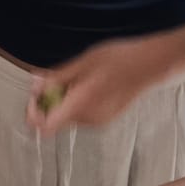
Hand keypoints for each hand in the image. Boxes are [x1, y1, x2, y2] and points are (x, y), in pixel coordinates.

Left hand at [30, 31, 182, 133]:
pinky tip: (90, 85)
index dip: (33, 113)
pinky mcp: (106, 120)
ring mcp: (99, 122)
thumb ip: (58, 76)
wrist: (151, 65)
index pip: (45, 126)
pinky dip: (77, 103)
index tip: (34, 96)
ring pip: (68, 116)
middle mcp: (89, 119)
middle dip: (49, 102)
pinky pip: (81, 115)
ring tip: (79, 78)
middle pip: (55, 120)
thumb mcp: (83, 61)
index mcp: (81, 104)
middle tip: (56, 78)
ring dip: (64, 100)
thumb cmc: (119, 59)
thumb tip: (35, 86)